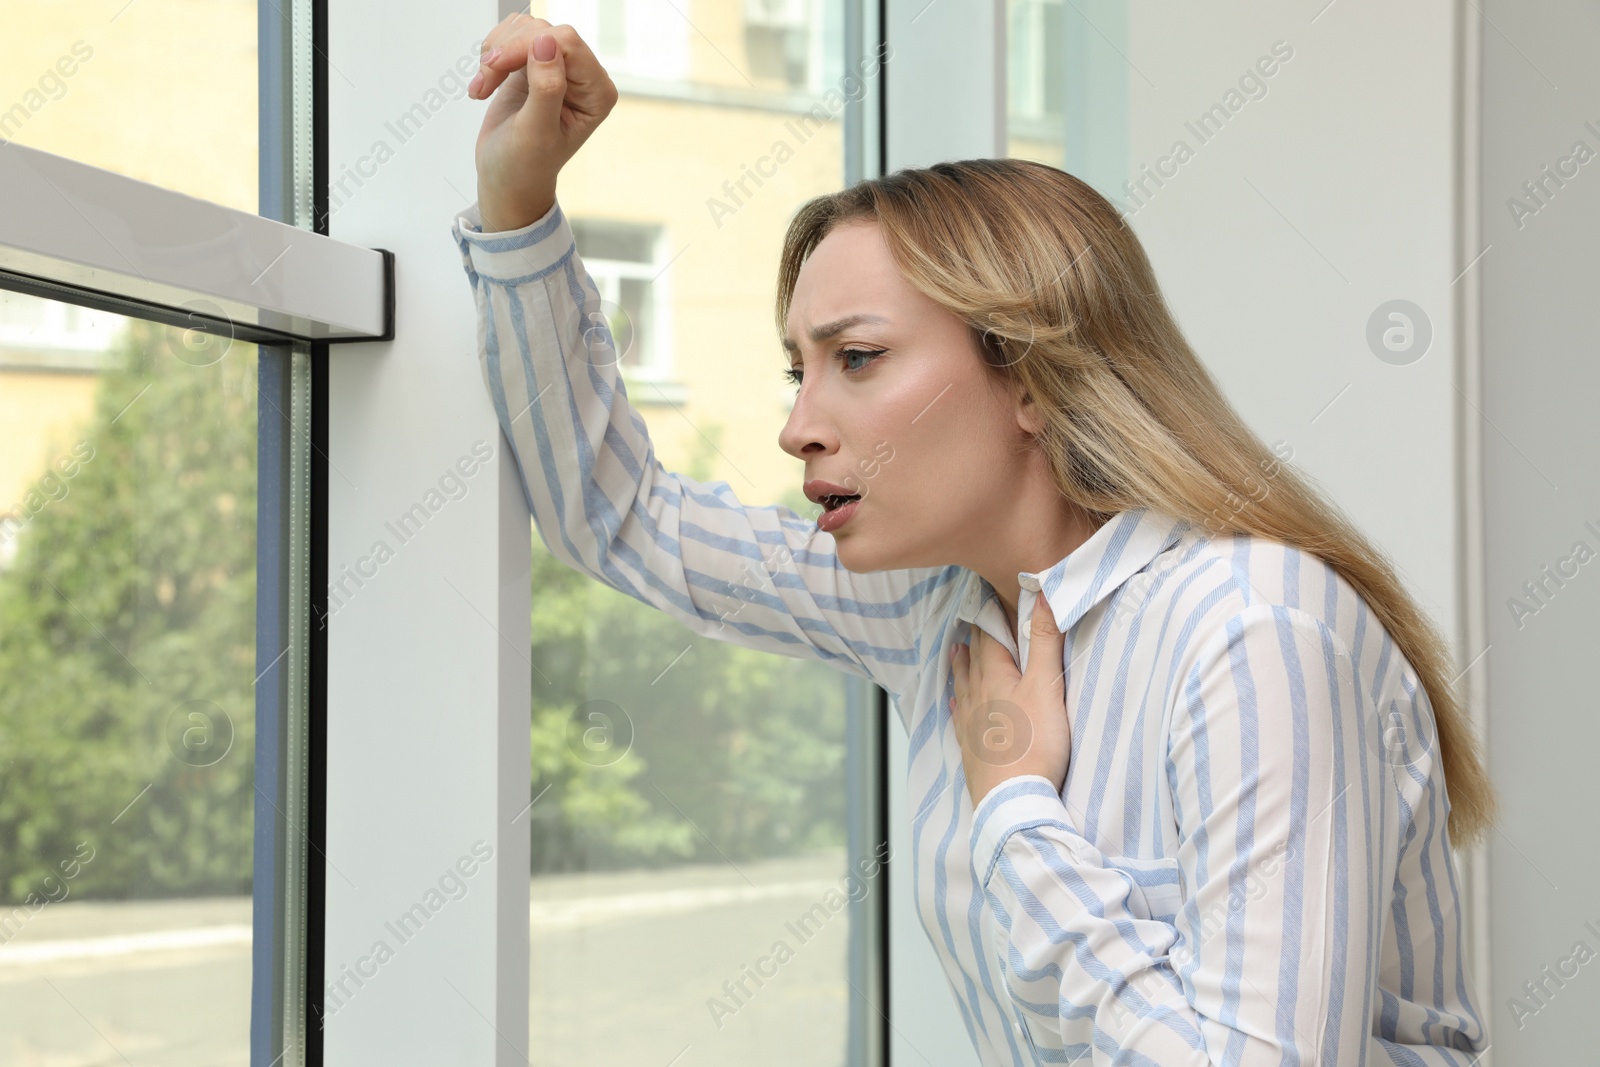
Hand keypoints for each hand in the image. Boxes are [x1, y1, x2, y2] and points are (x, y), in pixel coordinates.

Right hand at [467, 16, 617, 231]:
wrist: (505, 178)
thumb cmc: (525, 166)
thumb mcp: (536, 132)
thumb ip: (547, 88)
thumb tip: (548, 42)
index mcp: (596, 93)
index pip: (567, 43)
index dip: (529, 46)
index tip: (497, 65)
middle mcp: (582, 77)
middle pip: (544, 32)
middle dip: (509, 50)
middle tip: (486, 78)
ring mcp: (557, 68)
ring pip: (526, 29)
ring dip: (497, 52)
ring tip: (483, 86)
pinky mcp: (533, 64)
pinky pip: (512, 36)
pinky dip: (492, 55)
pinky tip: (484, 83)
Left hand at [950, 603, 1071, 807]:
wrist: (1012, 802)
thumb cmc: (1034, 745)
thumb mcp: (1046, 686)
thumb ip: (1044, 640)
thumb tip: (1043, 595)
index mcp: (994, 676)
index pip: (989, 635)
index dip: (990, 613)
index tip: (987, 593)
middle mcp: (976, 695)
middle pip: (974, 657)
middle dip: (975, 635)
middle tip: (973, 616)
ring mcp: (970, 722)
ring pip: (963, 684)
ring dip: (962, 664)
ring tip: (956, 649)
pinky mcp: (971, 748)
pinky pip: (960, 716)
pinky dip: (959, 702)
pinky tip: (956, 703)